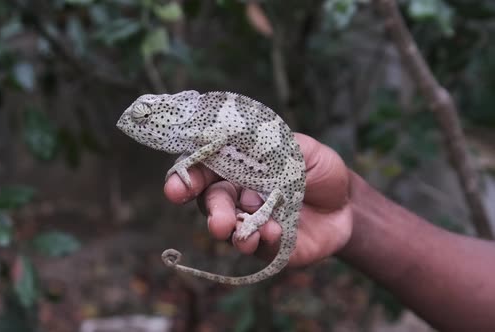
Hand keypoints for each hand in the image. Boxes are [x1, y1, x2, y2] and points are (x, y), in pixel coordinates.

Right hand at [163, 133, 351, 267]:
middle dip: (213, 212)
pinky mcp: (269, 248)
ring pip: (231, 230)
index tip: (176, 189)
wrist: (348, 204)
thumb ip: (270, 143)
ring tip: (246, 236)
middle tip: (218, 222)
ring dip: (235, 233)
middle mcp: (237, 197)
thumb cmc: (319, 170)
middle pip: (212, 204)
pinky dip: (261, 241)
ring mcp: (251, 224)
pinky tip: (273, 233)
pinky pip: (258, 248)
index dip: (186, 178)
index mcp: (237, 169)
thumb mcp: (301, 147)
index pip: (204, 171)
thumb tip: (237, 138)